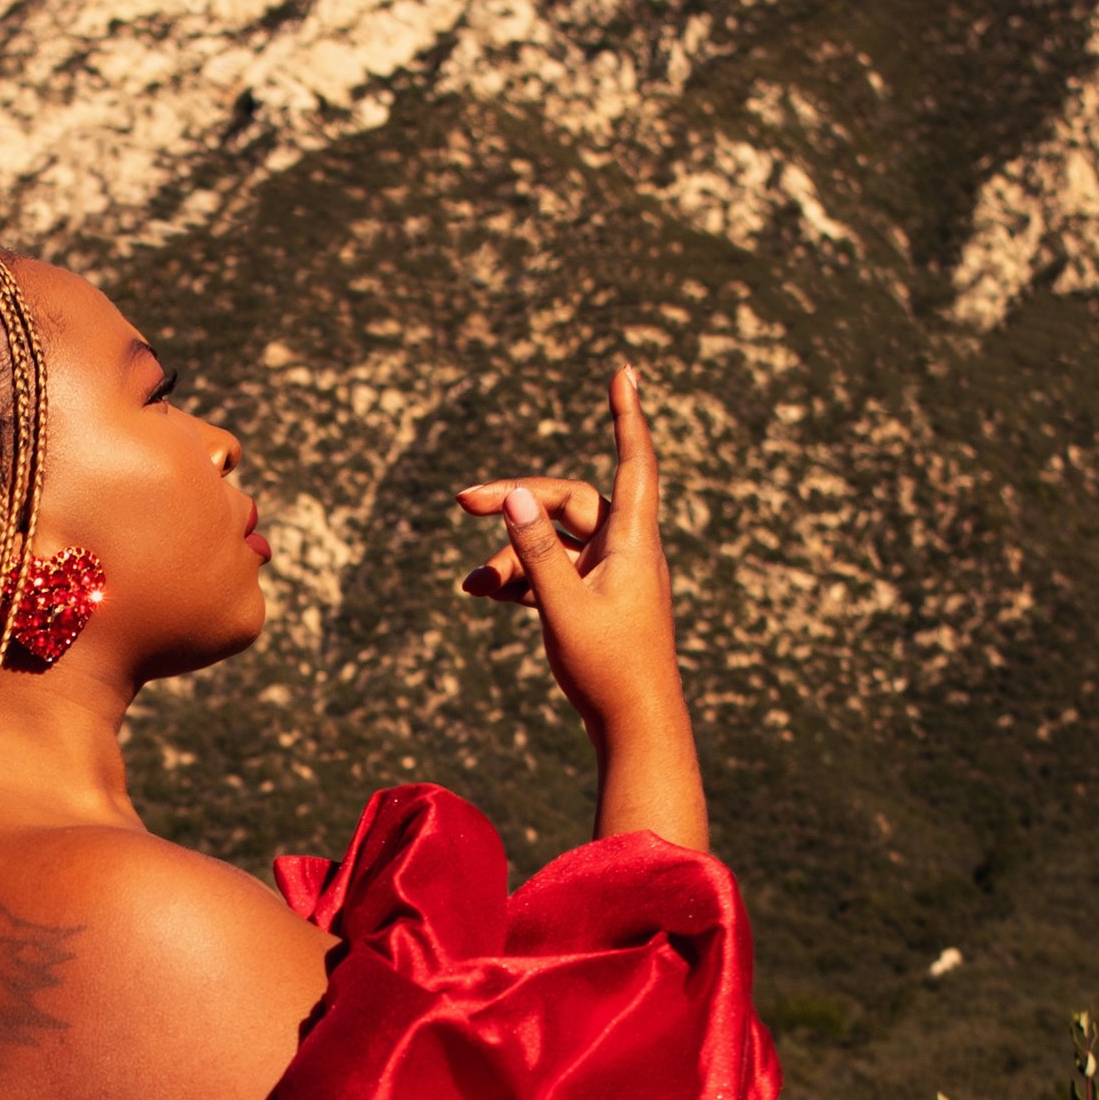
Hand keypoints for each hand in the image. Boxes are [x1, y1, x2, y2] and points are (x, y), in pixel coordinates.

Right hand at [457, 360, 679, 744]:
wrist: (635, 728)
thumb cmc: (609, 669)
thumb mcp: (563, 607)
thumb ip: (534, 552)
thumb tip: (515, 497)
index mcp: (632, 542)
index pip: (633, 460)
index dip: (627, 414)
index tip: (623, 371)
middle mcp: (626, 550)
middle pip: (569, 501)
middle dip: (516, 502)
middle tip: (463, 503)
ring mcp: (611, 576)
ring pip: (554, 542)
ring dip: (510, 554)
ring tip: (470, 584)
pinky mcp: (596, 600)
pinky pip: (553, 572)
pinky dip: (519, 578)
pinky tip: (481, 593)